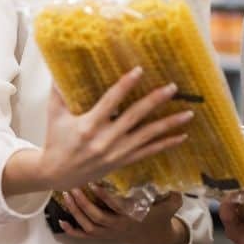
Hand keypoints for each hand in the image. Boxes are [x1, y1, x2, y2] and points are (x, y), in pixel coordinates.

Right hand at [3, 67, 193, 197]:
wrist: (57, 175)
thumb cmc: (56, 141)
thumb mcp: (54, 115)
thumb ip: (58, 92)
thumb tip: (58, 68)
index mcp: (89, 125)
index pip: (111, 101)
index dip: (125, 85)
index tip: (139, 71)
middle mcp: (106, 139)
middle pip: (135, 116)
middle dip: (155, 101)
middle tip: (172, 88)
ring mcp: (116, 152)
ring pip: (147, 136)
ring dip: (169, 124)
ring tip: (188, 114)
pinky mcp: (122, 162)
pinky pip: (148, 152)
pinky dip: (166, 144)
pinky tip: (181, 136)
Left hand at [58, 188, 187, 243]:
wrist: (156, 237)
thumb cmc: (161, 217)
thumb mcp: (171, 205)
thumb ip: (173, 192)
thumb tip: (174, 177)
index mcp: (133, 217)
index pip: (116, 207)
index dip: (105, 196)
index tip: (94, 182)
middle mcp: (119, 226)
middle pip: (97, 217)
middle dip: (83, 203)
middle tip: (73, 186)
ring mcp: (110, 233)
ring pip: (89, 226)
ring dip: (76, 212)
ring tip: (67, 195)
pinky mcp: (104, 236)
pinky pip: (85, 236)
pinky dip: (72, 230)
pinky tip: (61, 221)